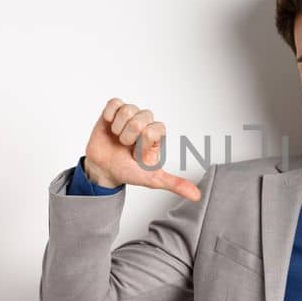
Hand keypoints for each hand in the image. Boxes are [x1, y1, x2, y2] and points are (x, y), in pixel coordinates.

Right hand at [83, 98, 201, 201]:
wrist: (104, 169)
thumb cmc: (129, 171)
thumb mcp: (153, 180)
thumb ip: (175, 184)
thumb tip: (197, 196)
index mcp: (158, 134)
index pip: (152, 131)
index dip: (141, 146)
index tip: (138, 155)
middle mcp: (146, 121)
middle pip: (139, 120)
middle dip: (128, 138)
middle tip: (126, 147)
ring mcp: (131, 114)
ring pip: (127, 111)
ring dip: (118, 129)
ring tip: (118, 138)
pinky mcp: (114, 110)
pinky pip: (114, 104)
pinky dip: (109, 117)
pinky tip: (110, 127)